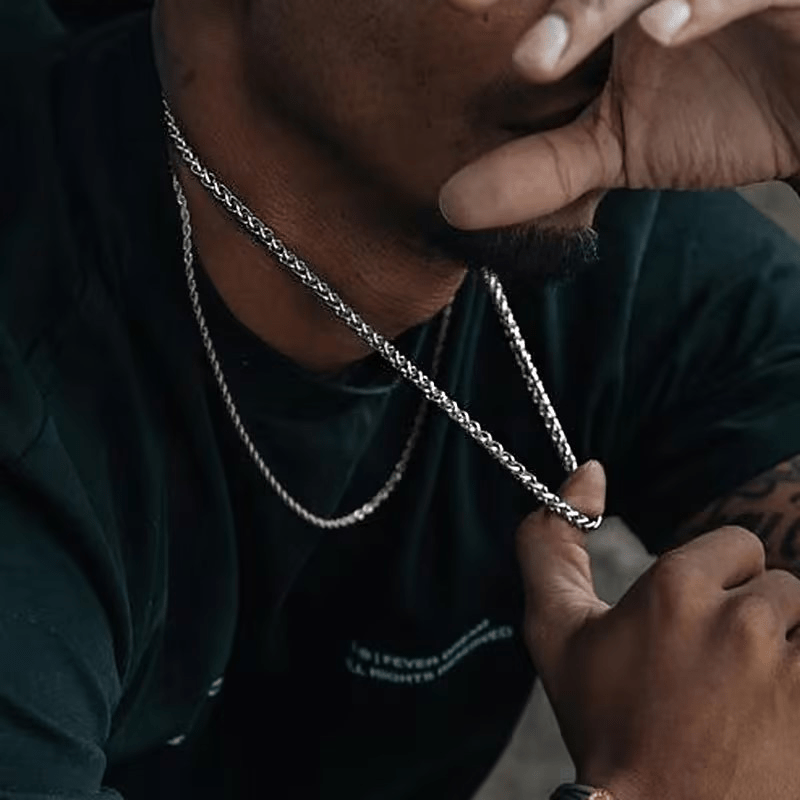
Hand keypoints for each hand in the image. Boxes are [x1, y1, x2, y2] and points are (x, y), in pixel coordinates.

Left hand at [440, 0, 799, 227]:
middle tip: (462, 23)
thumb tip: (451, 206)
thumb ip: (540, 168)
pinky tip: (661, 32)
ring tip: (537, 59)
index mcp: (606, 4)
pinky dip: (705, 2)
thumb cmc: (723, 114)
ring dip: (590, 8)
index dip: (494, 5)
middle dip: (544, 10)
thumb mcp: (618, 147)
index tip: (438, 24)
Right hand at [517, 461, 799, 799]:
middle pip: (781, 584)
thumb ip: (550, 541)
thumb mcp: (554, 631)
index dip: (717, 581)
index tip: (695, 623)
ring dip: (788, 652)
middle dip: (756, 616)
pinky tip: (774, 712)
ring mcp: (791, 669)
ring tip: (750, 694)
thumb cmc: (604, 721)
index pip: (737, 545)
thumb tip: (591, 469)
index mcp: (676, 587)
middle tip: (720, 667)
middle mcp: (742, 618)